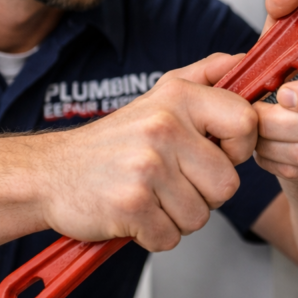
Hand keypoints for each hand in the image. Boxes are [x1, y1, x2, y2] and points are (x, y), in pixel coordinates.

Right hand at [37, 53, 258, 250]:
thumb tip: (246, 60)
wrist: (51, 173)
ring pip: (200, 215)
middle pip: (227, 183)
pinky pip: (171, 237)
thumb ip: (207, 75)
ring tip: (151, 195)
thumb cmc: (115, 140)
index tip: (217, 152)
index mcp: (178, 97)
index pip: (246, 124)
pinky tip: (136, 212)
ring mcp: (147, 167)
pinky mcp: (131, 205)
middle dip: (204, 192)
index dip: (238, 148)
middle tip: (173, 181)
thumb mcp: (161, 94)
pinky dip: (155, 234)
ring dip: (178, 215)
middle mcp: (164, 127)